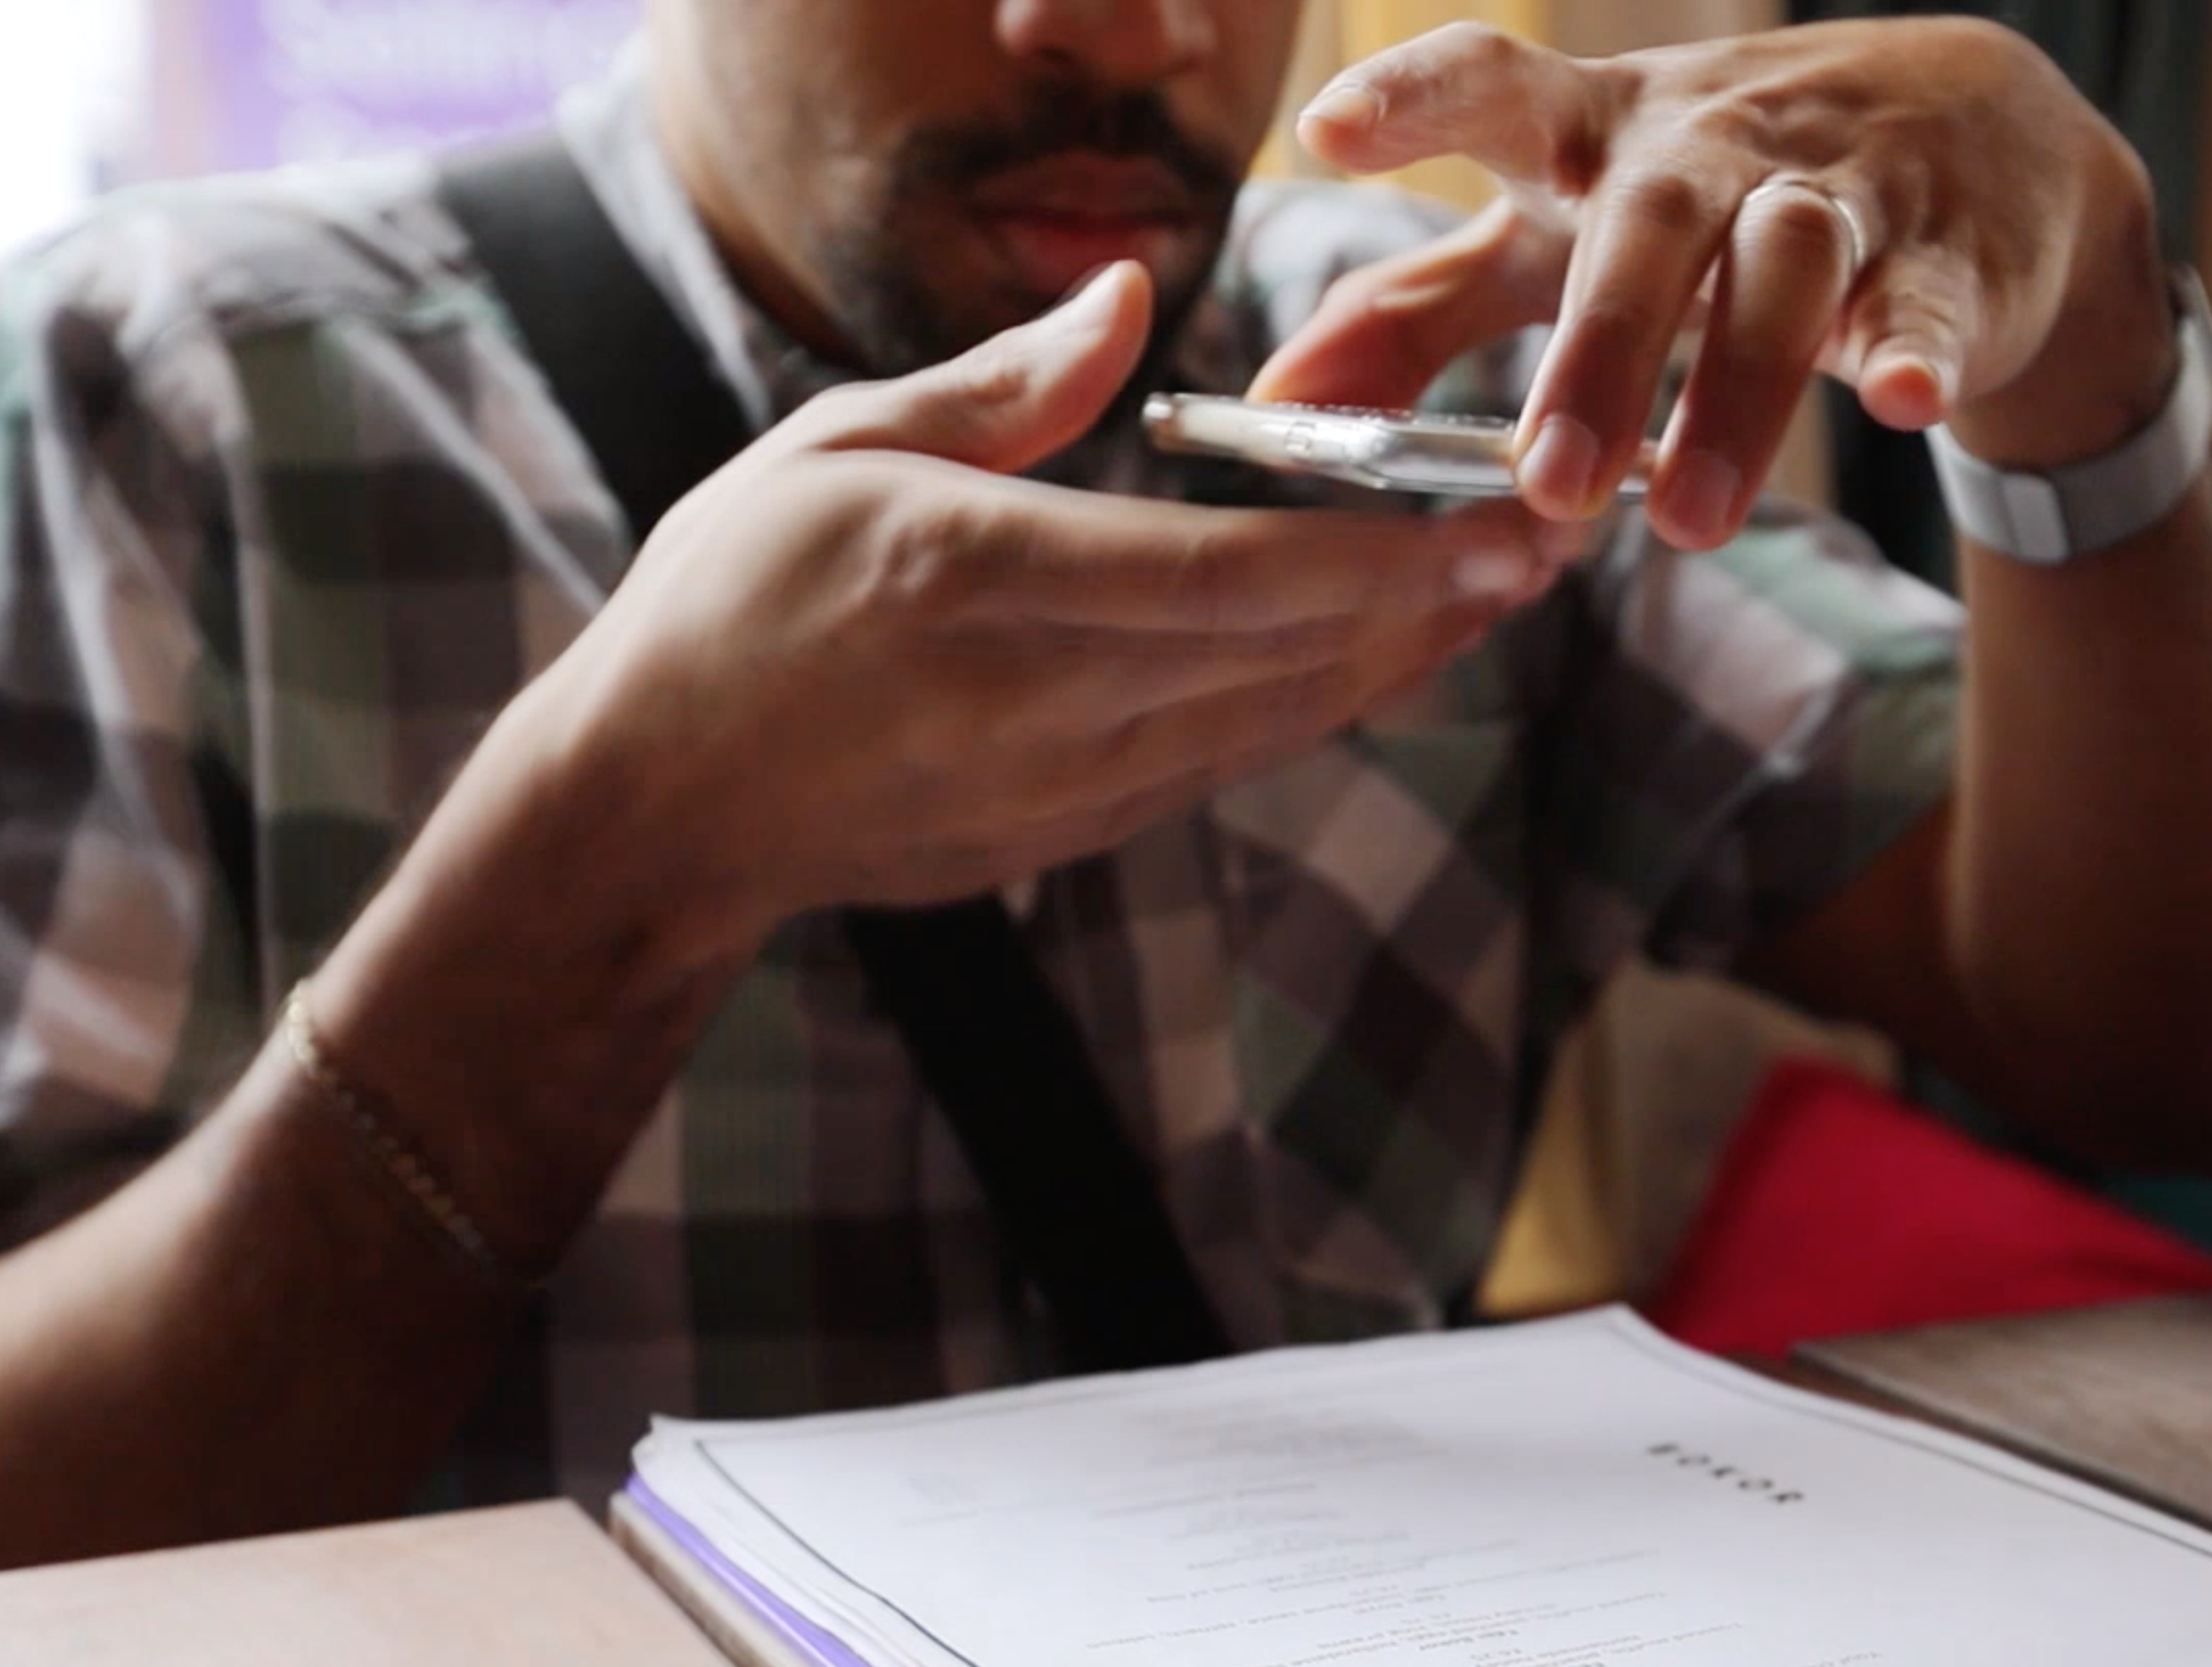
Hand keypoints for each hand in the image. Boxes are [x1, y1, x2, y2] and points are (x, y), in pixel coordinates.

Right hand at [510, 262, 1579, 938]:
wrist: (656, 813)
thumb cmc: (728, 602)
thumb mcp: (835, 451)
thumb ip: (1003, 384)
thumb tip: (1126, 289)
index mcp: (974, 578)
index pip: (1225, 580)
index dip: (1380, 563)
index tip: (1492, 526)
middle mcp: (1036, 697)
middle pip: (1287, 658)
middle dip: (1437, 604)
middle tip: (1555, 540)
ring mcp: (1059, 784)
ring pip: (1277, 721)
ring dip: (1401, 658)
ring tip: (1502, 590)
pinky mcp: (1066, 833)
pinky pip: (1226, 761)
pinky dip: (1317, 705)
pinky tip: (1387, 655)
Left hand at [1253, 19, 2180, 549]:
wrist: (1972, 136)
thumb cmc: (1708, 197)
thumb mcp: (1556, 229)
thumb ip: (1418, 309)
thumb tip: (1271, 408)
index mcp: (1597, 128)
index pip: (1497, 85)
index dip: (1413, 99)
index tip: (1329, 130)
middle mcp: (1712, 142)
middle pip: (1651, 225)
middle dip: (1601, 351)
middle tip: (1552, 482)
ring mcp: (1839, 190)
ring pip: (1788, 269)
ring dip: (1739, 393)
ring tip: (1692, 521)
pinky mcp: (1946, 255)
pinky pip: (1931, 301)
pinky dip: (1920, 348)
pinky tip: (1903, 401)